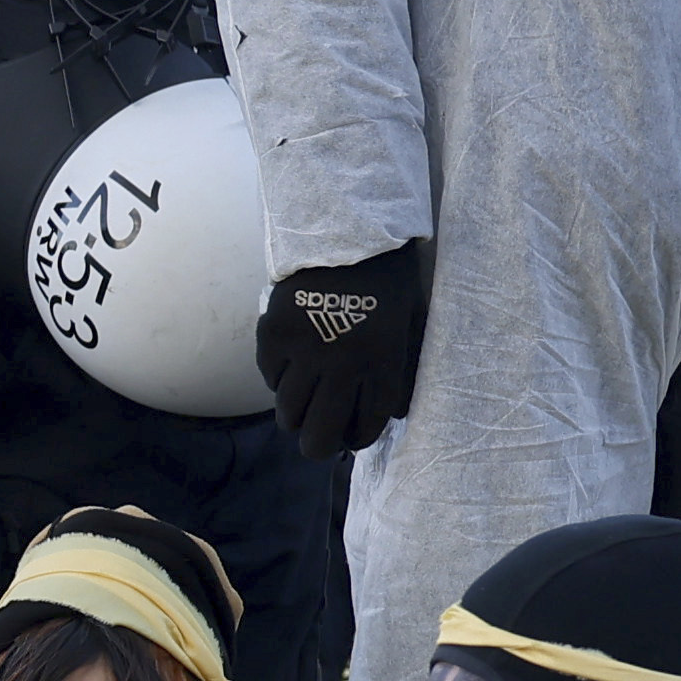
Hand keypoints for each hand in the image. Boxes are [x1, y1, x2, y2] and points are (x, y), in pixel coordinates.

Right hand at [253, 242, 434, 459]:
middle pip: (319, 435)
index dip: (356, 440)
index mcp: (381, 362)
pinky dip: (278, 378)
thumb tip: (394, 415)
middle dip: (317, 446)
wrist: (349, 234)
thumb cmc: (387, 281)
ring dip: (295, 414)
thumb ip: (402, 371)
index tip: (350, 435)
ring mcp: (304, 350)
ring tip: (302, 403)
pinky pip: (270, 378)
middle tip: (316, 441)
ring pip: (288, 413)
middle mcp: (342, 363)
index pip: (364, 426)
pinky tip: (291, 364)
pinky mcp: (274, 335)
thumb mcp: (410, 324)